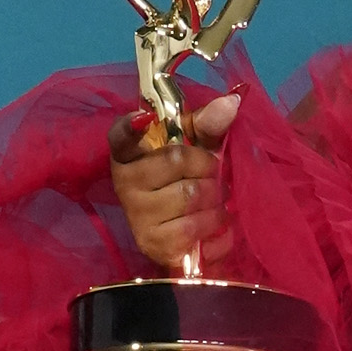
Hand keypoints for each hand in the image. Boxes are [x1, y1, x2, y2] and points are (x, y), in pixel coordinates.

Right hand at [111, 89, 236, 269]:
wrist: (184, 235)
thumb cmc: (187, 181)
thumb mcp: (195, 147)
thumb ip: (208, 124)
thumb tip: (232, 103)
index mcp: (128, 155)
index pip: (120, 136)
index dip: (131, 126)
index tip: (145, 119)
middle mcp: (125, 185)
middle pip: (178, 161)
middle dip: (207, 167)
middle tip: (212, 175)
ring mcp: (139, 219)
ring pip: (193, 197)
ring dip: (216, 198)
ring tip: (214, 201)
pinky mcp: (157, 247)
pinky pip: (200, 230)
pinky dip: (219, 227)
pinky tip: (214, 225)